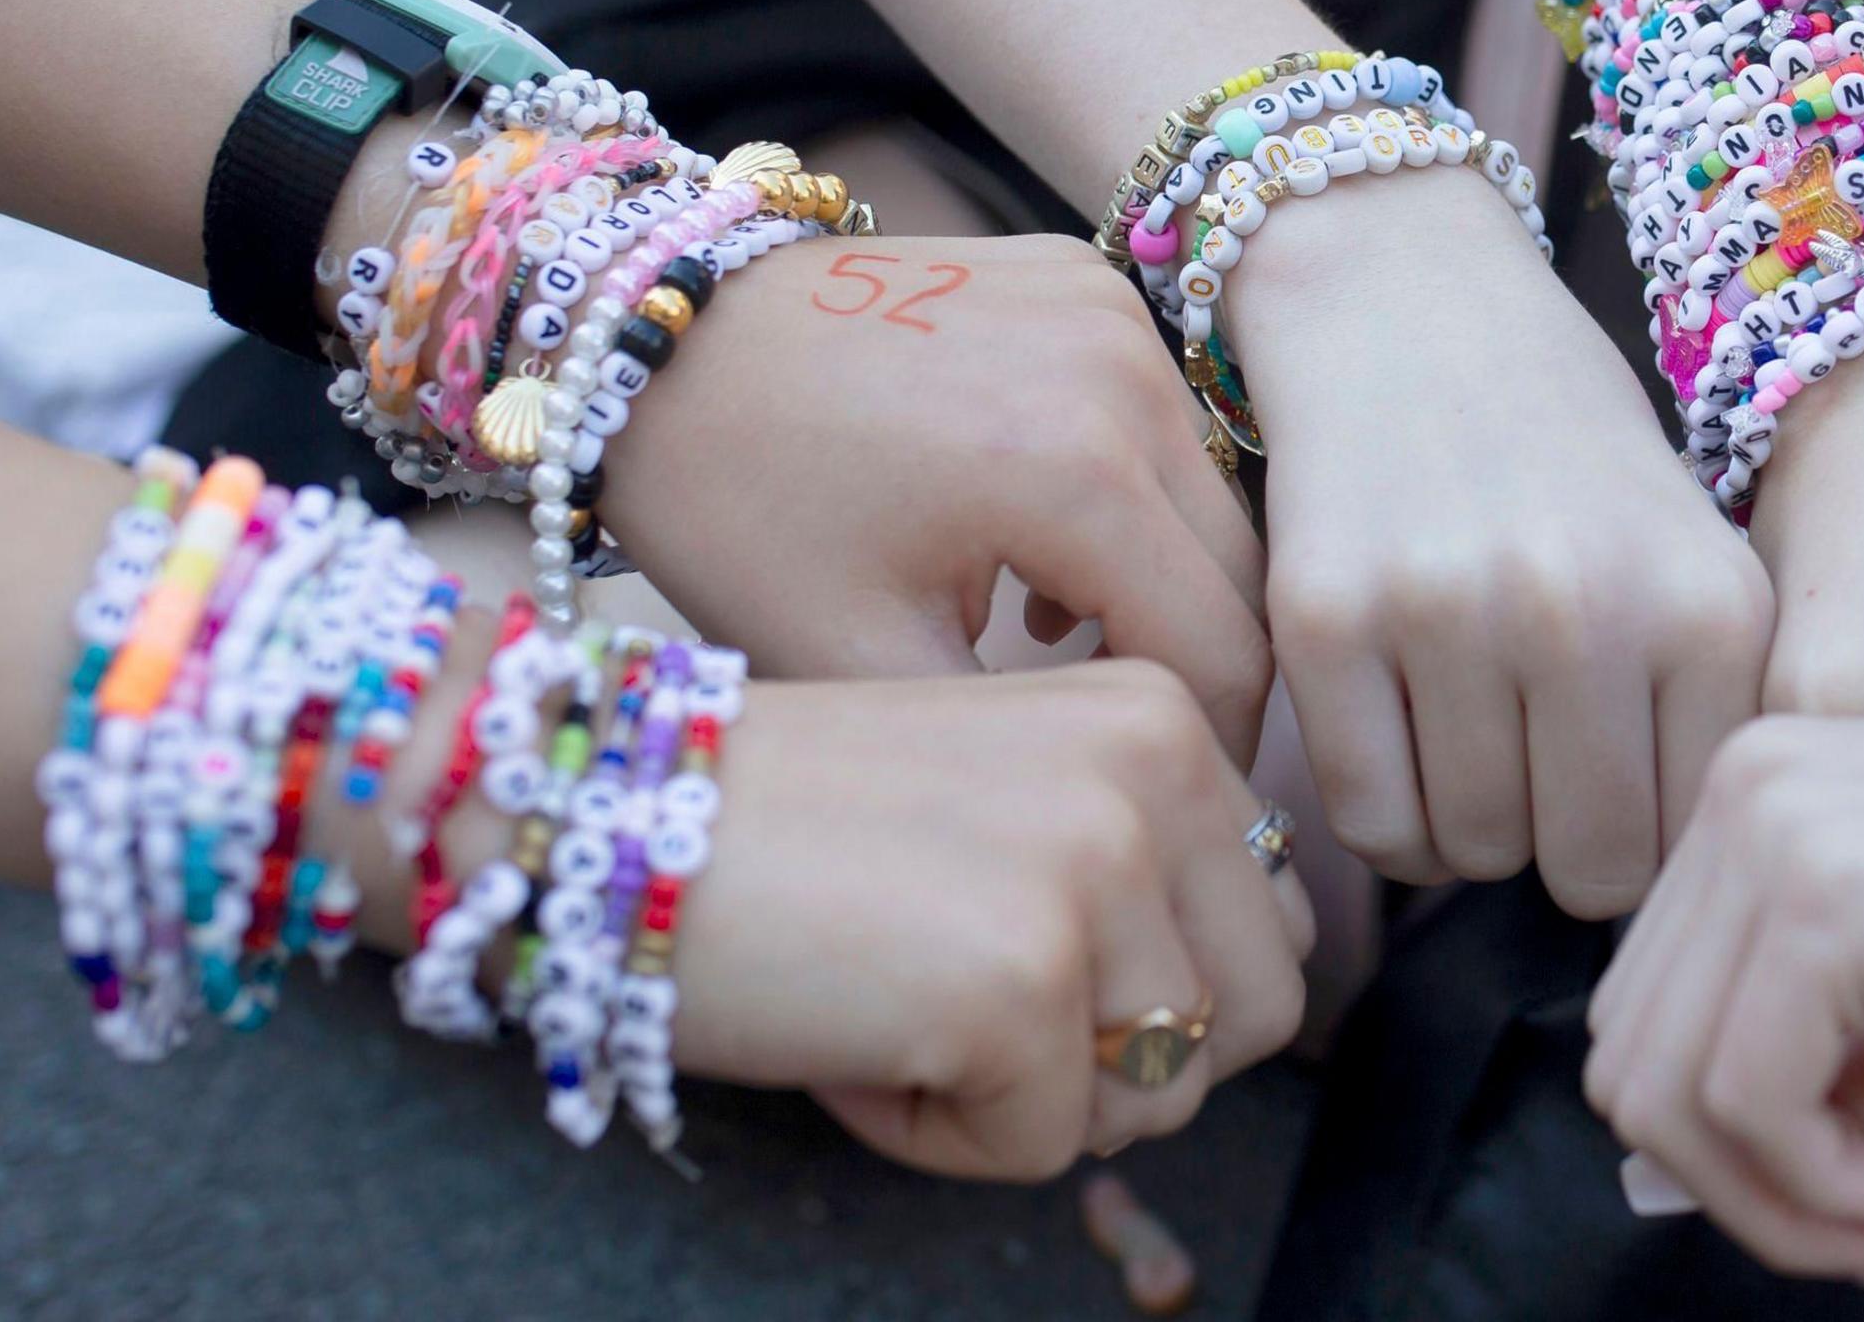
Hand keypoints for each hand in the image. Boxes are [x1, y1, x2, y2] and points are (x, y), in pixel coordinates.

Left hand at [605, 234, 1270, 751]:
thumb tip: (1133, 807)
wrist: (659, 339)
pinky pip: (1160, 421)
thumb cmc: (738, 506)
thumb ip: (1015, 745)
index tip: (1168, 806)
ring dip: (1164, 581)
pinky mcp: (1087, 284)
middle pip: (1239, 573)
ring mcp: (1109, 313)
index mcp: (1075, 473)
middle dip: (1196, 670)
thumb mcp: (857, 663)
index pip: (1227, 655)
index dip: (1218, 755)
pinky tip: (1039, 545)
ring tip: (1059, 640)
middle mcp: (1122, 372)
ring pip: (1210, 496)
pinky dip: (1129, 496)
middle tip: (1121, 740)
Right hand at [671, 659, 1314, 1175]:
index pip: (1274, 929)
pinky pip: (1039, 1149)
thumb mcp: (1008, 793)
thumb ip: (1143, 865)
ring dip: (1016, 1096)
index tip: (993, 932)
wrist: (590, 812)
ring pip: (1151, 1098)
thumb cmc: (782, 822)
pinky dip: (931, 1134)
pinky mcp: (1022, 980)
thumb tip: (1233, 1015)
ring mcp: (1095, 870)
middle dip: (1108, 1058)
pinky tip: (843, 1033)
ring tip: (892, 996)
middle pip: (1249, 1023)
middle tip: (950, 990)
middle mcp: (1158, 770)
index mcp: (1164, 714)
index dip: (1140, 986)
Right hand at [1231, 173, 1772, 919]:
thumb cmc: (1564, 450)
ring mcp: (1451, 613)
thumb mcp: (1690, 553)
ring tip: (1472, 728)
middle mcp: (1588, 610)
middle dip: (1567, 847)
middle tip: (1543, 770)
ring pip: (1475, 853)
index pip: (1700, 837)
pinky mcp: (1328, 619)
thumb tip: (1700, 886)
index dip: (1661, 834)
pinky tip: (1404, 735)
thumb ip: (1711, 709)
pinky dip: (1390, 813)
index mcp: (1708, 603)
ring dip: (1472, 825)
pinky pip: (1372, 820)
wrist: (1406, 299)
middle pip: (1591, 870)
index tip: (1628, 785)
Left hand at [1584, 717, 1863, 1292]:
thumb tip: (1654, 1178)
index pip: (1643, 1017)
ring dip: (1796, 1217)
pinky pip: (1753, 1109)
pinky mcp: (1838, 898)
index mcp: (1754, 791)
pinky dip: (1829, 1198)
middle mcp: (1745, 783)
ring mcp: (1781, 829)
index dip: (1733, 1158)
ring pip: (1673, 1101)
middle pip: (1634, 1065)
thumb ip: (1789, 1083)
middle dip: (1754, 1200)